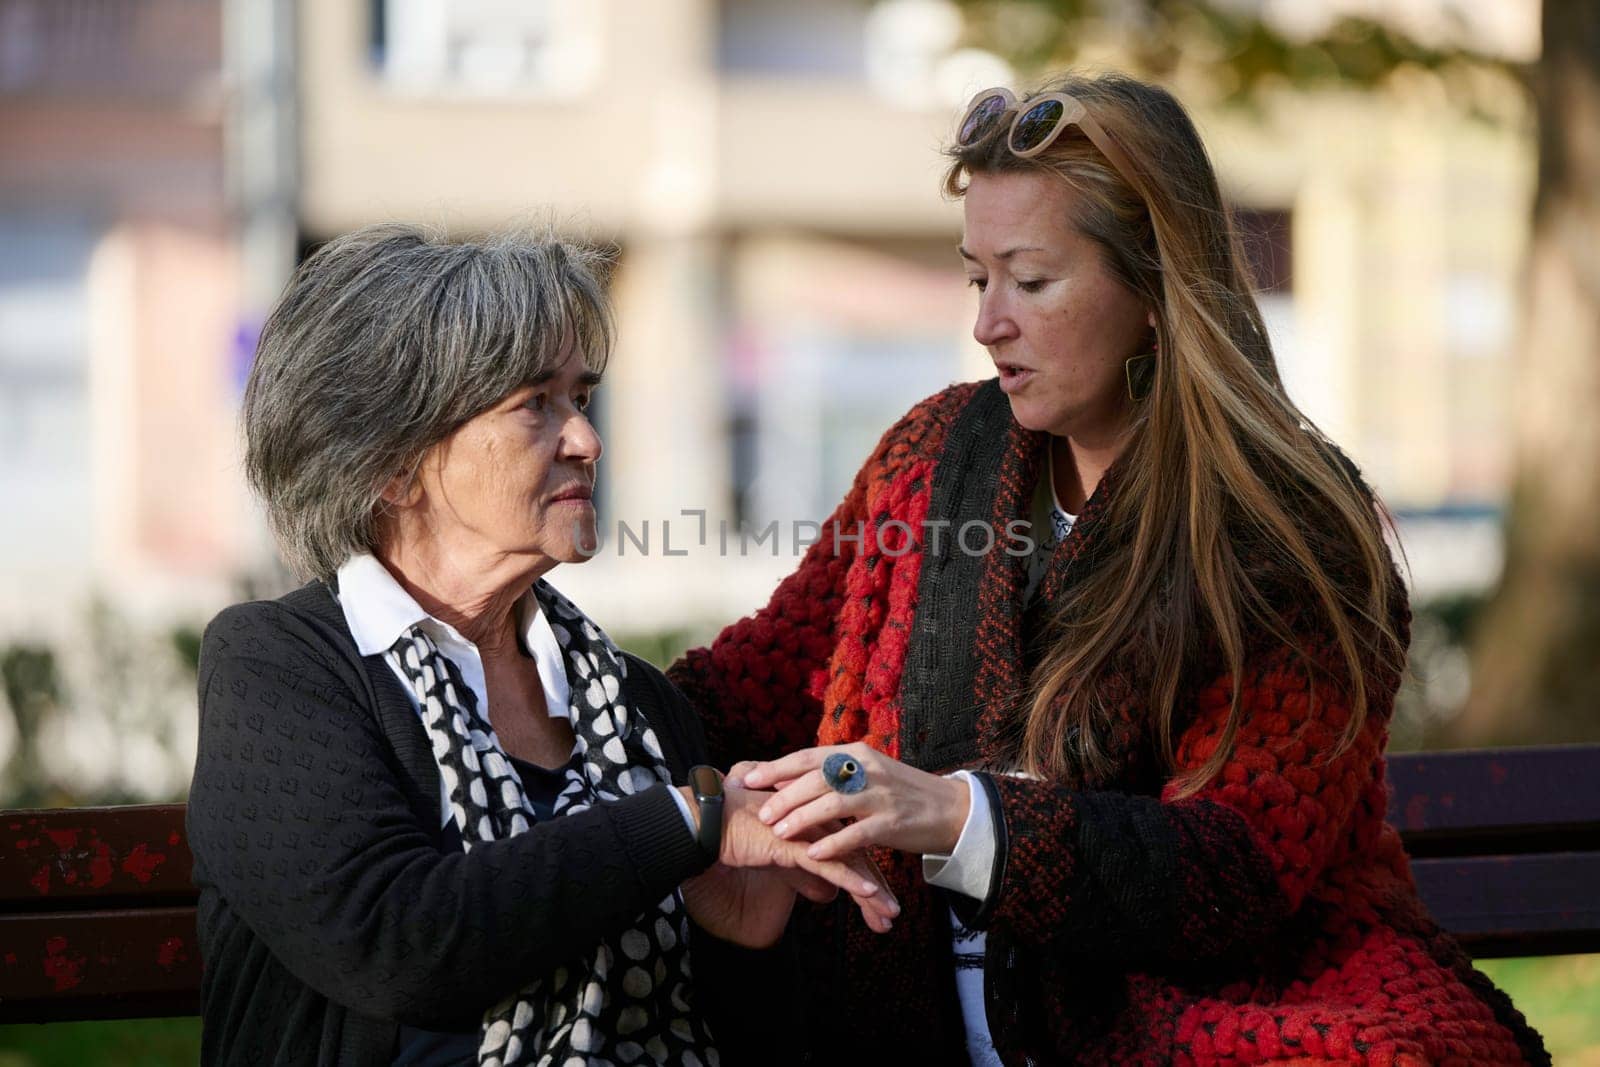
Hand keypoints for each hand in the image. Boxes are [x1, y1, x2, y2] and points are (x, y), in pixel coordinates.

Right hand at [677, 780, 899, 935]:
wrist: (706, 822)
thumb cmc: (736, 835)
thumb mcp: (778, 859)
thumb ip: (805, 874)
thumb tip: (826, 895)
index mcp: (816, 822)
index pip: (852, 850)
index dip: (868, 876)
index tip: (883, 901)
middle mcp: (817, 824)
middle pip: (858, 857)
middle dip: (877, 888)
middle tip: (892, 915)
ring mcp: (806, 832)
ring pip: (849, 862)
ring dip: (872, 890)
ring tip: (889, 913)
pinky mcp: (792, 843)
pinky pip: (828, 864)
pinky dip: (851, 880)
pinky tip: (869, 894)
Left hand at [740, 744, 970, 861]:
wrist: (950, 809)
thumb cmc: (899, 793)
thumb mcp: (865, 774)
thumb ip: (830, 775)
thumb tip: (783, 780)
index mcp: (856, 754)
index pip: (807, 757)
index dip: (776, 768)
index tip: (747, 778)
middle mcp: (866, 769)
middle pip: (815, 779)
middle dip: (783, 796)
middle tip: (760, 812)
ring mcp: (880, 795)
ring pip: (832, 804)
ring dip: (802, 818)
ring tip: (779, 832)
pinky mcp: (892, 822)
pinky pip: (856, 833)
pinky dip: (833, 843)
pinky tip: (813, 853)